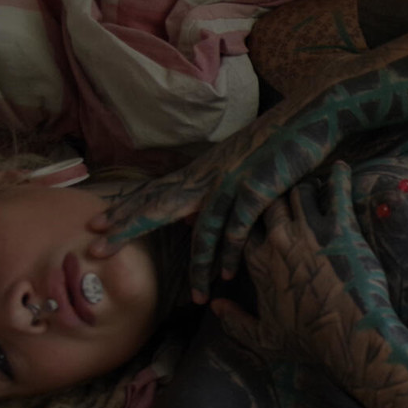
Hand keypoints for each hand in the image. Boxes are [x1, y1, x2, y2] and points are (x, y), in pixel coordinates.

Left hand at [87, 96, 342, 301]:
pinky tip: (231, 274)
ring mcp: (233, 182)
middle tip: (96, 247)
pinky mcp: (259, 188)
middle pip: (161, 205)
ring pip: (203, 229)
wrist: (312, 113)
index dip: (126, 208)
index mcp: (203, 171)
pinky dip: (234, 252)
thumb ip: (215, 190)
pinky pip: (240, 227)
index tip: (97, 223)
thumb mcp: (239, 165)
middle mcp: (209, 176)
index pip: (154, 191)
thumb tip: (197, 217)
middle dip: (128, 227)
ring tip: (194, 295)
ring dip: (197, 264)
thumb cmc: (278, 141)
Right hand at [210, 161, 391, 377]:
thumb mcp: (264, 338)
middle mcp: (278, 239)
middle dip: (269, 191)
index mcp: (257, 261)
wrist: (351, 337)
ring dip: (300, 184)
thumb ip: (235, 321)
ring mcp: (309, 230)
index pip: (238, 226)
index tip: (242, 204)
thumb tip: (215, 305)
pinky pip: (336, 191)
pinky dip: (339, 176)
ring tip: (308, 178)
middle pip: (264, 200)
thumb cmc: (310, 341)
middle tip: (277, 181)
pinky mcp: (341, 227)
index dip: (238, 214)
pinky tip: (341, 167)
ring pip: (296, 189)